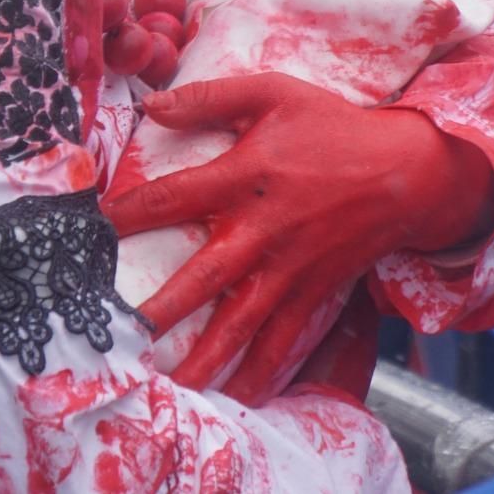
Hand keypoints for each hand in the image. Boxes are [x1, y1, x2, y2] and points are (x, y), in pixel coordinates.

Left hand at [102, 73, 493, 403]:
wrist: (407, 171)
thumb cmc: (334, 126)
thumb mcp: (275, 93)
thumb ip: (210, 97)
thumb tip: (150, 105)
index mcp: (246, 175)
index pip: (172, 196)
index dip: (127, 214)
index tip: (87, 233)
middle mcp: (262, 228)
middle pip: (201, 276)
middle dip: (159, 311)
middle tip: (118, 339)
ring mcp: (289, 266)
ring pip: (238, 323)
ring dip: (202, 360)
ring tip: (167, 393)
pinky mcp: (313, 291)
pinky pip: (282, 340)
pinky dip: (260, 373)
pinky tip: (235, 401)